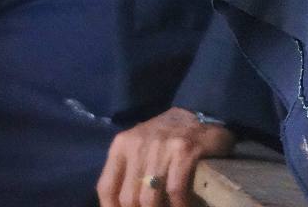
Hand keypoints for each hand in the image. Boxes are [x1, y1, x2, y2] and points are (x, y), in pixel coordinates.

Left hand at [97, 107, 235, 206]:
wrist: (200, 111)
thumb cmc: (166, 136)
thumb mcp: (139, 147)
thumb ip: (127, 170)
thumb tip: (122, 204)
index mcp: (122, 145)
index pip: (106, 187)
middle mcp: (137, 144)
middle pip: (128, 198)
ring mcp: (160, 146)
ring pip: (149, 197)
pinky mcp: (183, 150)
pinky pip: (174, 189)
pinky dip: (178, 204)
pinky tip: (183, 206)